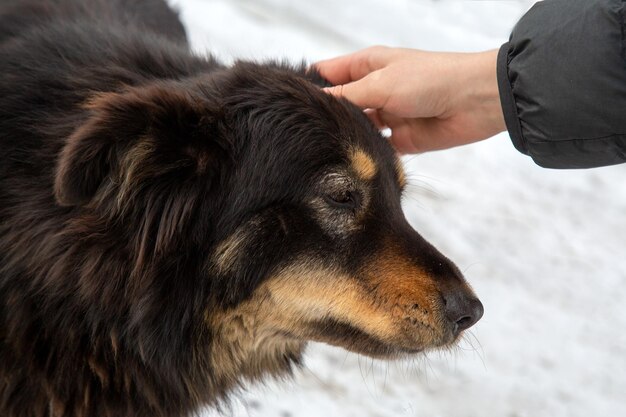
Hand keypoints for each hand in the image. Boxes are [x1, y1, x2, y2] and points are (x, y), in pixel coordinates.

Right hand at [315, 46, 505, 152]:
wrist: (474, 101)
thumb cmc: (429, 79)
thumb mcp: (380, 83)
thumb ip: (346, 96)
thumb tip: (314, 101)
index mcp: (366, 66)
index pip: (327, 74)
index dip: (307, 85)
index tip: (284, 102)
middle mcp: (373, 90)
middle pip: (339, 105)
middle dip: (323, 117)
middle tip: (296, 135)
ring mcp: (386, 115)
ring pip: (355, 128)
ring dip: (343, 138)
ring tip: (316, 152)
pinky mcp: (399, 139)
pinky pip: (374, 148)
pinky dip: (364, 154)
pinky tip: (347, 163)